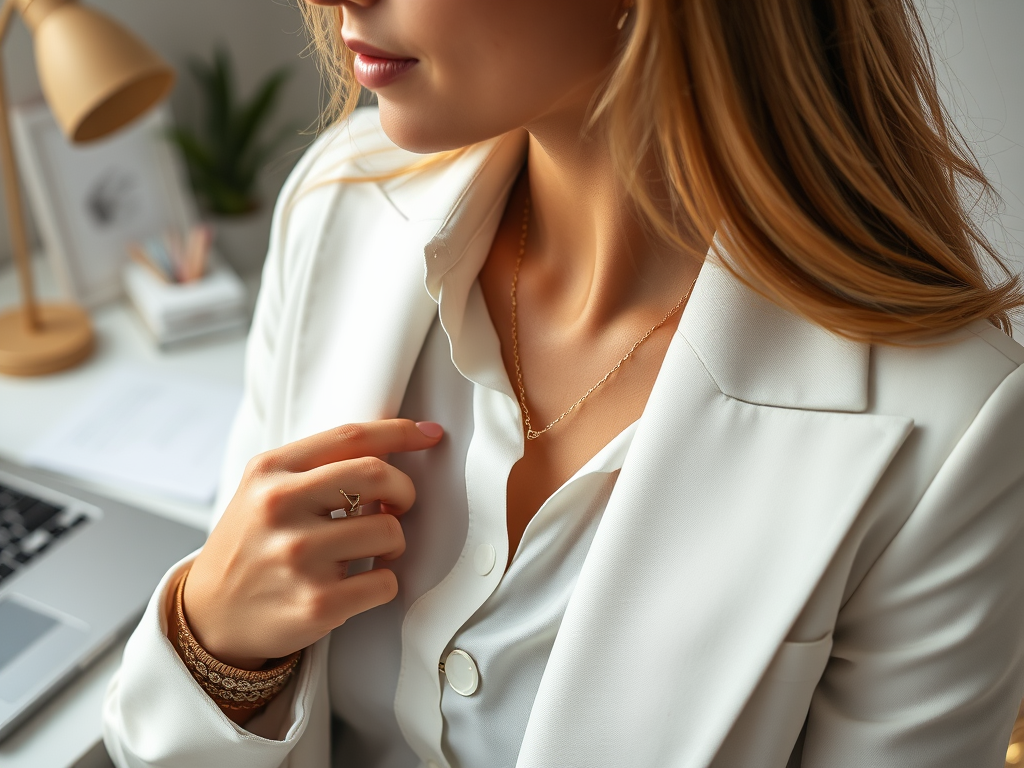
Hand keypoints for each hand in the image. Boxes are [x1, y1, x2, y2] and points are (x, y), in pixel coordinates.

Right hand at [181, 419, 443, 669]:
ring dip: (393, 543)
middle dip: (404, 490)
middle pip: (378, 475)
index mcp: (271, 471)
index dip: (400, 432)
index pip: (351, 437)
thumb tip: (392, 445)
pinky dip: (384, 583)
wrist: (210, 615)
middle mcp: (280, 508)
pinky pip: (385, 582)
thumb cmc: (251, 545)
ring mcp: (297, 557)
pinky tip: (359, 584)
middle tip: (398, 505)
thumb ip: (318, 466)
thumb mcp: (265, 489)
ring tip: (370, 552)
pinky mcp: (315, 604)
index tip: (429, 435)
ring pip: (389, 532)